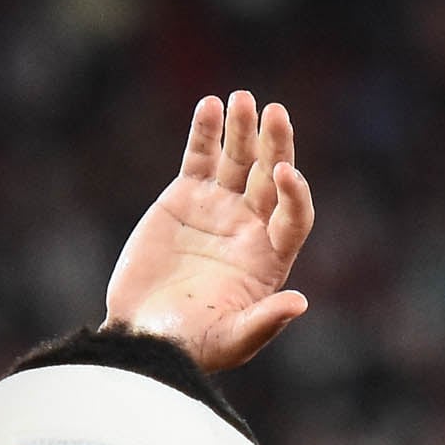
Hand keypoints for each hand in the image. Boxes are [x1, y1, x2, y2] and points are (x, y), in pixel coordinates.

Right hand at [106, 90, 315, 370]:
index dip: (296, 194)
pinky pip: (199, 157)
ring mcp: (219, 209)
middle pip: (272, 177)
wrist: (144, 334)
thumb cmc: (193, 346)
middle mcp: (250, 228)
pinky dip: (204, 132)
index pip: (294, 216)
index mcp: (270, 258)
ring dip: (242, 129)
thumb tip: (300, 302)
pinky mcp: (185, 197)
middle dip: (276, 145)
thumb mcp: (231, 340)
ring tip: (240, 99)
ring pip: (238, 160)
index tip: (287, 173)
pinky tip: (209, 105)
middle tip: (275, 112)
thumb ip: (264, 322)